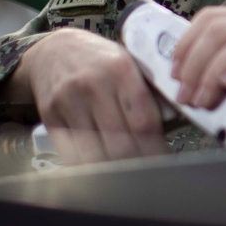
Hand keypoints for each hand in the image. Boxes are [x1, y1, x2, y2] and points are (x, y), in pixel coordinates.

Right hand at [6, 28, 168, 164]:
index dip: (156, 148)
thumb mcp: (128, 63)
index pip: (143, 121)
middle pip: (120, 142)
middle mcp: (94, 85)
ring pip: (96, 153)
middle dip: (138, 163)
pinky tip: (102, 168)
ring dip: (114, 170)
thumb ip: (148, 91)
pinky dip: (89, 166)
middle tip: (148, 172)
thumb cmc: (100, 60)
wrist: (55, 50)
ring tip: (127, 175)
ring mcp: (69, 101)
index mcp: (121, 70)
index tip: (163, 160)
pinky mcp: (50, 116)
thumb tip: (174, 122)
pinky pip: (72, 154)